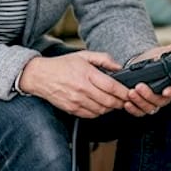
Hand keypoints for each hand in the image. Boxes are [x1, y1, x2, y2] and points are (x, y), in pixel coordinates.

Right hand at [16, 51, 133, 118]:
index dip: (124, 92)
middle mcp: (82, 89)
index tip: (130, 92)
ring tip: (111, 102)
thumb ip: (103, 59)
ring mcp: (76, 101)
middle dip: (120, 102)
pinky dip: (98, 112)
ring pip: (101, 110)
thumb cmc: (61, 65)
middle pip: (109, 101)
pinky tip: (99, 105)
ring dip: (110, 108)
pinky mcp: (72, 109)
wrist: (40, 76)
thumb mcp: (83, 55)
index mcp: (86, 74)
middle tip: (124, 99)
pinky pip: (91, 115)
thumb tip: (119, 67)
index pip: (111, 87)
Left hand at [120, 42, 170, 117]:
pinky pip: (139, 112)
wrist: (136, 65)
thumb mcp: (161, 52)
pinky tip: (127, 103)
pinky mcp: (141, 106)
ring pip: (149, 108)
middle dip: (150, 95)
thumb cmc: (151, 60)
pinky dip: (133, 109)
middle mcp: (163, 96)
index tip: (166, 91)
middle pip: (161, 101)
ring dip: (140, 101)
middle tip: (139, 87)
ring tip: (131, 92)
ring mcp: (152, 102)